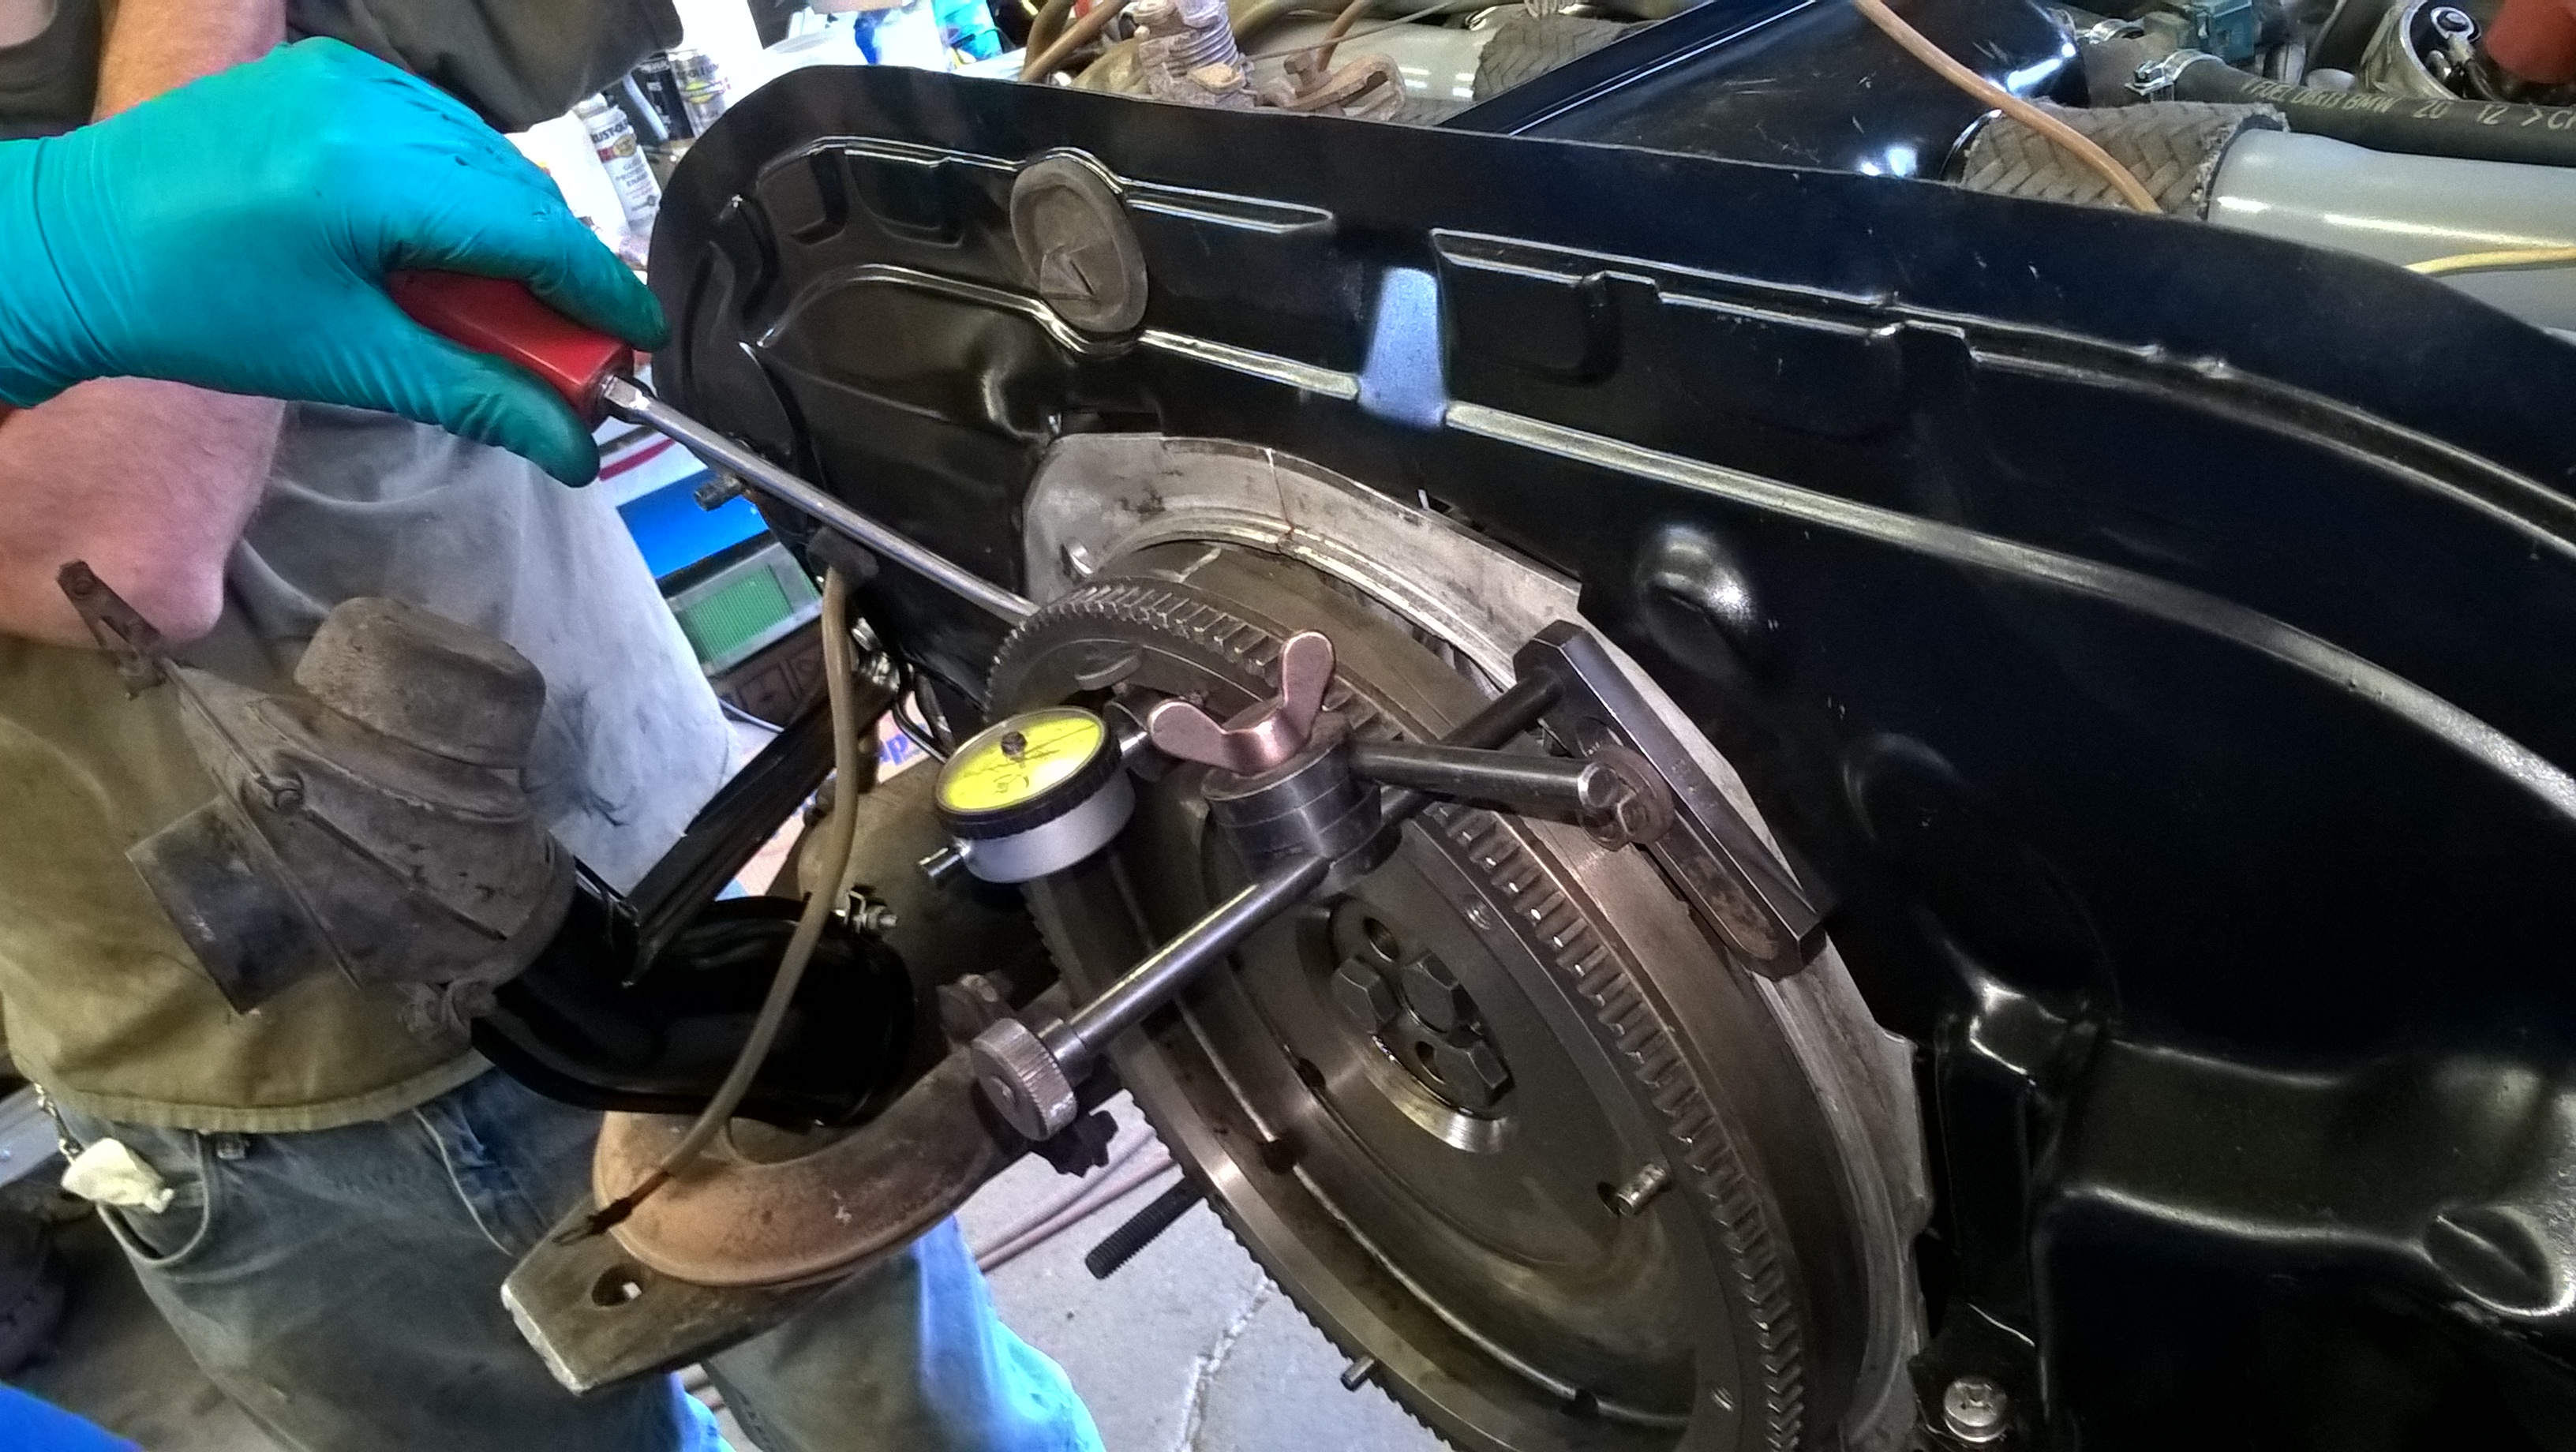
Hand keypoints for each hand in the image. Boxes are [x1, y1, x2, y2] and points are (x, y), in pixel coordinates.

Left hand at [0, 38, 663, 483]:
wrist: (73, 248)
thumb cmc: (194, 310)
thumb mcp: (352, 363)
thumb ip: (481, 397)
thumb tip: (577, 448)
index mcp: (373, 181)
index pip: (537, 233)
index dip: (603, 294)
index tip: (638, 340)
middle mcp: (369, 110)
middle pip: (521, 194)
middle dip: (555, 276)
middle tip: (561, 348)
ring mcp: (348, 80)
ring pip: (486, 160)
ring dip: (509, 233)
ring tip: (487, 305)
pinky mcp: (329, 73)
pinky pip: (436, 130)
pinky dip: (459, 190)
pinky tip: (437, 248)